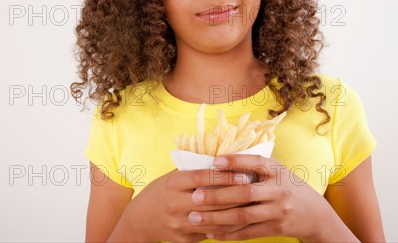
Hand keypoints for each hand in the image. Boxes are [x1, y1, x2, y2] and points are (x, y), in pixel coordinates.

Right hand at [112, 168, 250, 242]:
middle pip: (212, 200)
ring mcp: (179, 223)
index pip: (201, 177)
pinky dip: (226, 229)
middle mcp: (175, 203)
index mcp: (173, 184)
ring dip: (236, 214)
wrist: (141, 219)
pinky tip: (240, 223)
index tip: (243, 174)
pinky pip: (210, 234)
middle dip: (236, 195)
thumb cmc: (161, 192)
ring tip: (253, 207)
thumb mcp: (172, 177)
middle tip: (256, 190)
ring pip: (214, 220)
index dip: (224, 176)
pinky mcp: (184, 239)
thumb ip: (193, 171)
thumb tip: (223, 161)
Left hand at [187, 154, 337, 241]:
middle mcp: (279, 190)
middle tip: (194, 196)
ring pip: (243, 216)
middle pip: (245, 193)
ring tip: (195, 217)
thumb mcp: (275, 170)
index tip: (213, 162)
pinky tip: (210, 232)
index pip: (255, 162)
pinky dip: (228, 234)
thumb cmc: (286, 185)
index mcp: (277, 170)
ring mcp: (278, 211)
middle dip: (217, 196)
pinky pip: (248, 232)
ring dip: (217, 218)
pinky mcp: (275, 228)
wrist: (314, 214)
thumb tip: (216, 160)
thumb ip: (253, 165)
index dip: (235, 161)